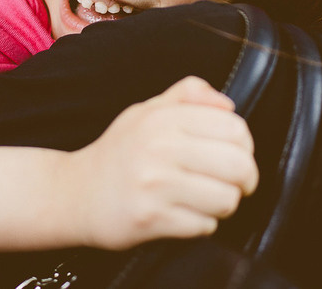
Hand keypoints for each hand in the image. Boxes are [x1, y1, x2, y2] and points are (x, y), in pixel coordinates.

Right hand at [65, 76, 258, 249]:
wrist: (75, 193)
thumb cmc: (119, 152)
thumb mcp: (148, 110)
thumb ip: (188, 95)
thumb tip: (228, 104)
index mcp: (164, 118)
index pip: (234, 128)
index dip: (246, 146)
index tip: (239, 155)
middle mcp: (159, 147)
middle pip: (238, 165)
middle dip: (246, 179)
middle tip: (237, 184)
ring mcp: (154, 184)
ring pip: (226, 199)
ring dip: (223, 204)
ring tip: (206, 199)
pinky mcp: (150, 219)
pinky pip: (204, 226)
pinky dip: (201, 224)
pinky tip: (184, 213)